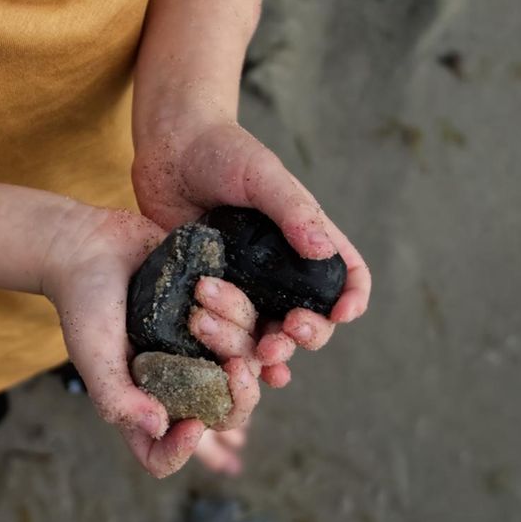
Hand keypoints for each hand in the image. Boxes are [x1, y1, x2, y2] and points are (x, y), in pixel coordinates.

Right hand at [40, 205, 259, 477]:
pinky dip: (245, 315)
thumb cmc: (84, 302)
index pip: (161, 453)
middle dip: (238, 397)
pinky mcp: (218, 316)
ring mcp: (200, 351)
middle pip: (223, 417)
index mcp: (142, 402)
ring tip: (203, 297)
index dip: (181, 451)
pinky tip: (232, 298)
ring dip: (235, 338)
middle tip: (235, 369)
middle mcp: (177, 384)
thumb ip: (116, 396)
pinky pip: (251, 329)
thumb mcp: (91, 352)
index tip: (193, 425)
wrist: (93, 243)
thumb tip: (159, 426)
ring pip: (244, 368)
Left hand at [132, 119, 371, 376]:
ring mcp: (246, 287)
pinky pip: (227, 336)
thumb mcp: (263, 176)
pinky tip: (232, 370)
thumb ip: (293, 211)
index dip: (351, 299)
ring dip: (262, 349)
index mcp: (307, 241)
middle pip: (311, 320)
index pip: (347, 278)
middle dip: (304, 335)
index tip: (342, 313)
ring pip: (266, 335)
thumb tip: (325, 254)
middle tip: (284, 335)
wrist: (168, 150)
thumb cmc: (223, 151)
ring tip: (247, 349)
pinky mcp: (209, 297)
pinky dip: (232, 357)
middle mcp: (281, 272)